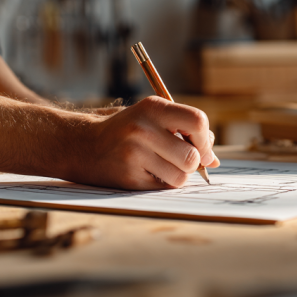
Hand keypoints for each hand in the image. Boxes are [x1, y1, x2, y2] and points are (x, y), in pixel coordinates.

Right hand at [68, 96, 219, 189]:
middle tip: (180, 160)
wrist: (82, 144)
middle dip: (193, 163)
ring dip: (177, 176)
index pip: (197, 121)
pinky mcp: (128, 176)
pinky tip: (146, 172)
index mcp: (153, 108)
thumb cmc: (127, 130)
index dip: (206, 140)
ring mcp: (134, 153)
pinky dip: (161, 184)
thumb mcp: (153, 119)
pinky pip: (163, 188)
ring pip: (180, 177)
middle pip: (192, 156)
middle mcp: (143, 128)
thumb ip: (185, 132)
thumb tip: (214, 160)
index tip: (203, 150)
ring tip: (161, 166)